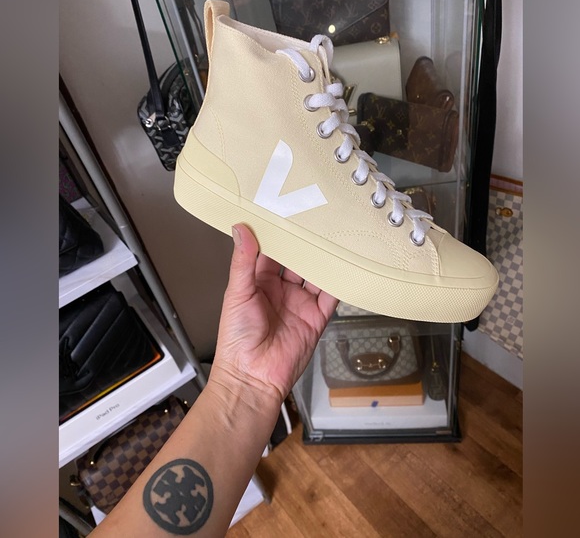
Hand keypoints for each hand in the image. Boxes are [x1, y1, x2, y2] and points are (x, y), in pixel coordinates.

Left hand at [211, 224, 337, 404]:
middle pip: (297, 260)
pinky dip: (340, 282)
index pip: (270, 251)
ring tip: (333, 237)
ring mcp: (299, 303)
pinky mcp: (315, 318)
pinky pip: (331, 296)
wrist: (253, 378)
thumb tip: (241, 230)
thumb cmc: (237, 340)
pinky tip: (345, 266)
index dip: (277, 233)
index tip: (284, 212)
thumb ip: (243, 261)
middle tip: (315, 219)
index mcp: (257, 282)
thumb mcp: (237, 293)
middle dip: (305, 243)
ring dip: (324, 259)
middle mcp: (280, 291)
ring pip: (316, 274)